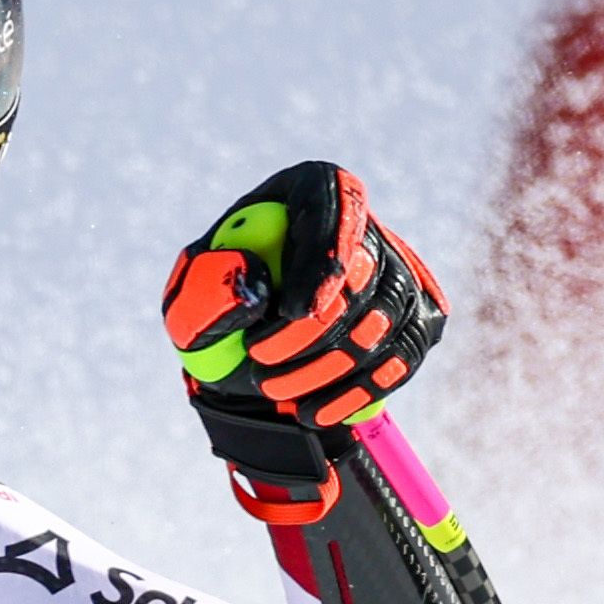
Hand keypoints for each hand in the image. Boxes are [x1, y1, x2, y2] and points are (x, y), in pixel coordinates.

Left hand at [160, 161, 445, 521]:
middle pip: (365, 271)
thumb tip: (255, 284)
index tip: (296, 312)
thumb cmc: (213, 311)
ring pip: (386, 320)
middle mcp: (363, 223)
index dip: (324, 257)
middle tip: (262, 370)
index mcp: (308, 192)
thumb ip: (207, 290)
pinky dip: (357, 390)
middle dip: (312, 333)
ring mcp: (398, 270)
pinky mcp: (418, 318)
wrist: (245, 353)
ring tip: (272, 391)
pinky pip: (404, 356)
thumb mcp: (186, 302)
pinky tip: (312, 411)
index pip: (336, 204)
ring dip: (327, 368)